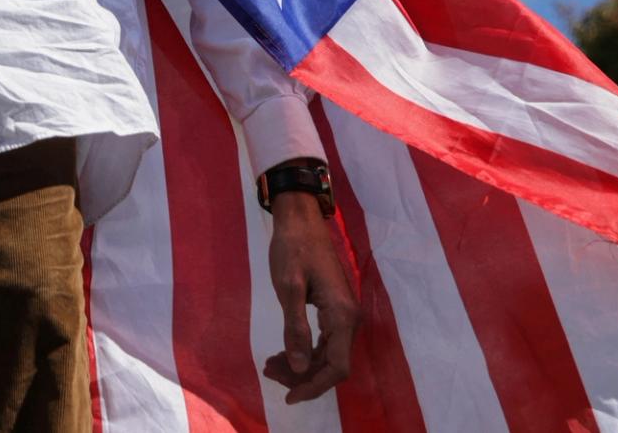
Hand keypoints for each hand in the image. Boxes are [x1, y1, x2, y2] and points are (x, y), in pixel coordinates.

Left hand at [260, 191, 357, 404]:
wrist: (300, 219)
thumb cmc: (293, 248)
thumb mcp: (289, 288)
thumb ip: (295, 329)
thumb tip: (300, 367)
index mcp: (342, 315)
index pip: (336, 367)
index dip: (314, 387)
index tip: (288, 397)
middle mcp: (348, 318)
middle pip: (332, 365)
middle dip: (302, 376)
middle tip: (269, 372)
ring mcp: (343, 314)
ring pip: (327, 355)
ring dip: (301, 365)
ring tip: (270, 364)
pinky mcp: (334, 309)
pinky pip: (323, 341)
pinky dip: (304, 351)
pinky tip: (283, 352)